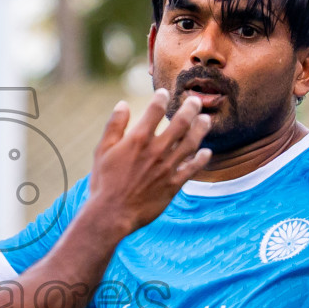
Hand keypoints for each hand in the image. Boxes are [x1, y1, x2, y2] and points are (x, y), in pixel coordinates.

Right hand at [83, 89, 211, 238]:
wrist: (112, 214)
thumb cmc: (104, 182)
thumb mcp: (102, 150)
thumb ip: (114, 126)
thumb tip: (122, 104)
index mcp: (137, 139)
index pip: (154, 111)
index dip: (161, 98)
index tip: (164, 93)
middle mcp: (156, 150)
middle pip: (180, 123)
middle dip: (190, 109)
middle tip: (196, 101)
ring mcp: (167, 168)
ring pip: (191, 143)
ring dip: (200, 129)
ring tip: (206, 120)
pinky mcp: (173, 185)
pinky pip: (192, 169)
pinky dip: (201, 159)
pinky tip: (206, 152)